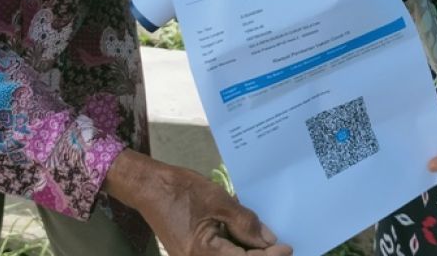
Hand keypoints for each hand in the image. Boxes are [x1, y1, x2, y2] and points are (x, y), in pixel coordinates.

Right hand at [108, 153, 290, 255]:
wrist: (149, 188)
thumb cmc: (181, 190)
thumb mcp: (218, 201)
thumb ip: (244, 222)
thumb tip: (268, 240)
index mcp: (202, 253)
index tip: (288, 246)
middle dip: (260, 255)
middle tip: (280, 244)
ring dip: (248, 251)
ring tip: (263, 235)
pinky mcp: (192, 254)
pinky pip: (220, 254)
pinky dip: (235, 246)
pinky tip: (245, 233)